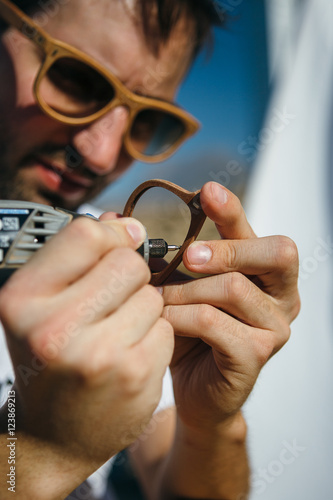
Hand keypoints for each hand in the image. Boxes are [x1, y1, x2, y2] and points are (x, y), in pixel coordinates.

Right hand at [0, 215, 173, 468]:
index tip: (121, 242)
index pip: (85, 234)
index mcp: (24, 299)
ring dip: (142, 307)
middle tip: (113, 299)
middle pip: (128, 262)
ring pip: (152, 294)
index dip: (111, 234)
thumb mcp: (43, 306)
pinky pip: (166, 327)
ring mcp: (98, 355)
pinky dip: (154, 335)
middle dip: (129, 275)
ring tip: (117, 332)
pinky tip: (131, 353)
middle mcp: (55, 327)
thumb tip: (121, 222)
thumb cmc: (48, 361)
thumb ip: (78, 257)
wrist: (50, 435)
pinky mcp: (135, 375)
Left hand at [162, 181, 299, 430]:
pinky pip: (215, 322)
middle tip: (190, 256)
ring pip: (234, 288)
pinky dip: (183, 317)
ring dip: (188, 290)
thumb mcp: (180, 286)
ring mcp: (274, 328)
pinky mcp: (256, 355)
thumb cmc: (190, 332)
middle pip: (276, 253)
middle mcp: (281, 296)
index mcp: (266, 273)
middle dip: (228, 249)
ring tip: (160, 300)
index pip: (259, 234)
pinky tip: (166, 322)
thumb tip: (118, 217)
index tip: (207, 191)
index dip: (233, 211)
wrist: (192, 388)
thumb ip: (165, 255)